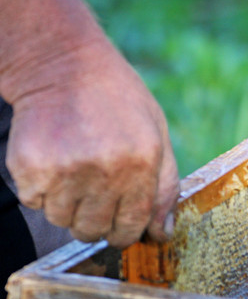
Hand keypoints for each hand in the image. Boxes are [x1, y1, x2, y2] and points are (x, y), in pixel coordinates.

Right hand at [6, 39, 178, 247]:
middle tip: (94, 193)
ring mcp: (65, 170)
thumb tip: (162, 233)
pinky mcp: (31, 167)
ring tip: (74, 171)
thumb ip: (165, 187)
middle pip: (94, 231)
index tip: (120, 224)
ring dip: (68, 206)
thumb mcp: (157, 135)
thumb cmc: (118, 101)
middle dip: (96, 220)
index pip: (132, 226)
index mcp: (142, 163)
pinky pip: (35, 202)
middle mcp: (105, 170)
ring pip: (63, 221)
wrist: (64, 65)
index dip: (125, 231)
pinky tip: (54, 160)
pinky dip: (42, 190)